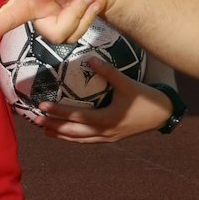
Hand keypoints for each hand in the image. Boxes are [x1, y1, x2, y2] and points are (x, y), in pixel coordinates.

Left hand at [35, 58, 169, 142]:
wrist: (163, 115)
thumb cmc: (145, 98)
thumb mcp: (127, 83)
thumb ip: (108, 72)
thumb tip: (90, 58)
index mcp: (106, 118)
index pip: (76, 116)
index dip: (57, 111)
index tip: (42, 106)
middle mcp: (104, 131)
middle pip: (73, 132)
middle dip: (53, 126)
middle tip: (35, 120)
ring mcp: (107, 138)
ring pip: (79, 139)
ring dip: (61, 135)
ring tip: (44, 130)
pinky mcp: (111, 139)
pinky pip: (88, 141)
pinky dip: (74, 139)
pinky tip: (66, 135)